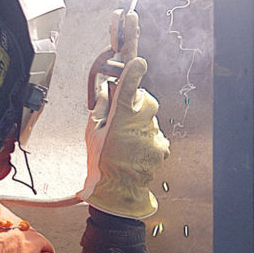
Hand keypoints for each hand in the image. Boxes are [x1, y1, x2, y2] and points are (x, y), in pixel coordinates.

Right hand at [77, 55, 170, 219]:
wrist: (117, 189)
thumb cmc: (100, 161)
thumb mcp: (91, 132)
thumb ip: (101, 108)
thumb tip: (109, 92)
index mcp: (119, 118)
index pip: (129, 88)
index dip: (134, 73)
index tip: (138, 62)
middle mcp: (139, 125)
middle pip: (146, 100)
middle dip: (137, 103)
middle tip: (122, 116)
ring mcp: (153, 136)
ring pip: (151, 118)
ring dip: (141, 123)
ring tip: (126, 140)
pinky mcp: (162, 146)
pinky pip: (157, 133)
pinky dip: (148, 137)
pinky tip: (136, 149)